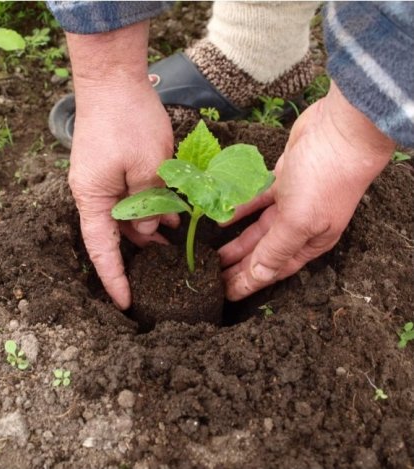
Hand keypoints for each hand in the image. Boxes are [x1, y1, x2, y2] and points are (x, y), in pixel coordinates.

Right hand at [65, 23, 177, 309]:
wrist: (112, 79)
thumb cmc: (127, 122)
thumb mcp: (147, 168)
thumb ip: (149, 205)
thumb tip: (149, 231)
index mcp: (93, 199)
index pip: (102, 251)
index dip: (115, 279)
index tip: (126, 304)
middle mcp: (93, 193)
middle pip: (114, 235)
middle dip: (139, 255)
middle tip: (167, 274)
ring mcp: (101, 179)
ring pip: (125, 216)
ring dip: (150, 229)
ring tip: (178, 244)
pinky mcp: (111, 166)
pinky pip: (130, 197)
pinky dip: (150, 208)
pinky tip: (174, 214)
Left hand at [219, 83, 394, 300]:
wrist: (341, 130)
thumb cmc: (325, 178)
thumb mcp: (299, 219)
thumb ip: (276, 248)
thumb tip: (259, 276)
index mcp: (311, 241)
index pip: (274, 269)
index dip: (249, 283)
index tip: (224, 295)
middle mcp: (302, 225)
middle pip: (264, 252)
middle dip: (238, 266)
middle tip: (210, 278)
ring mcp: (293, 201)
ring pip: (258, 228)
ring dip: (236, 241)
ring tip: (210, 254)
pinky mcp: (283, 179)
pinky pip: (255, 201)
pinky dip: (239, 209)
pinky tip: (219, 217)